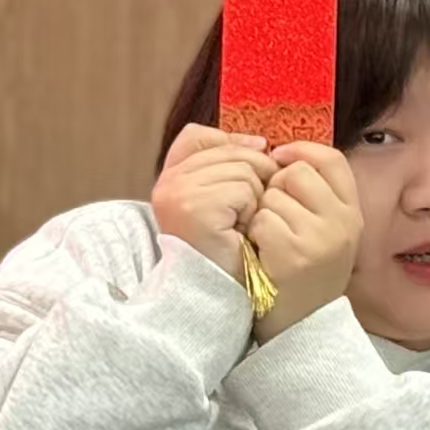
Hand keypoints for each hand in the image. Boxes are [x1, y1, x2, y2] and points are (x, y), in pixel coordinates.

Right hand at [151, 124, 275, 279]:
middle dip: (254, 177)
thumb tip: (261, 143)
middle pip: (230, 151)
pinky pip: (243, 190)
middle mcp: (168, 182)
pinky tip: (241, 231)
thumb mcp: (225, 203)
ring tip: (241, 224)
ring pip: (243, 169)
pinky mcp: (194, 206)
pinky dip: (252, 211)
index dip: (232, 144)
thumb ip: (230, 168)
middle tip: (248, 212)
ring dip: (255, 198)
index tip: (254, 166)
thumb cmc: (227, 251)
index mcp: (170, 178)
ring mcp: (178, 192)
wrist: (215, 293)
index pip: (199, 136)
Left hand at [246, 140, 362, 341]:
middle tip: (273, 217)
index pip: (332, 160)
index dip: (302, 151)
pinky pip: (262, 220)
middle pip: (296, 172)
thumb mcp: (325, 233)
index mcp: (352, 213)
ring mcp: (322, 238)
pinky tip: (262, 254)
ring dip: (261, 214)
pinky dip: (254, 235)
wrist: (301, 328)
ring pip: (274, 196)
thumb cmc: (303, 274)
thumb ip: (314, 196)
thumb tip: (279, 154)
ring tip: (268, 242)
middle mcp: (343, 222)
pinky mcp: (296, 254)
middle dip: (274, 188)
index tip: (279, 159)